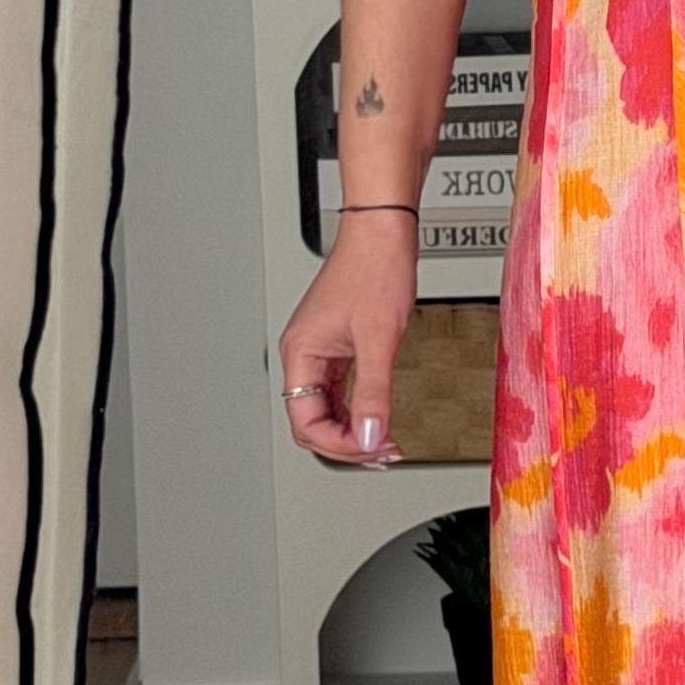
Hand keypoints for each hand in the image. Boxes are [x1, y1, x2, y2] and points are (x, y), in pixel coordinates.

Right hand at [278, 227, 416, 465]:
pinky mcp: (337, 345)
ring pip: (326, 409)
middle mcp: (304, 354)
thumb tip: (372, 435)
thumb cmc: (374, 268)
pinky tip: (378, 417)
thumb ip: (374, 392)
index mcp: (301, 353)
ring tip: (384, 442)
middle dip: (346, 442)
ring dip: (353, 428)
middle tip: (382, 452)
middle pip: (312, 420)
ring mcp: (319, 350)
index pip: (306, 422)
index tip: (372, 449)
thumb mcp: (379, 338)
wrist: (383, 232)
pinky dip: (357, 409)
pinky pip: (339, 391)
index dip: (340, 443)